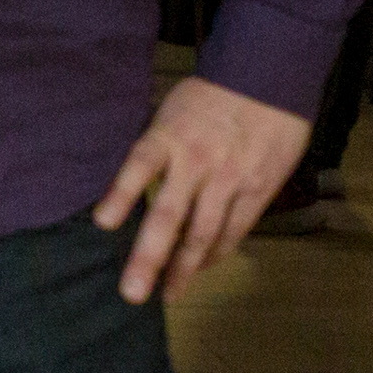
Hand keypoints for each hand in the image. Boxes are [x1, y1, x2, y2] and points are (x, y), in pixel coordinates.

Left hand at [94, 75, 312, 304]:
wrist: (269, 78)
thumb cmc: (210, 97)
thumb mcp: (171, 111)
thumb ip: (155, 149)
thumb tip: (130, 186)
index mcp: (168, 137)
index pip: (140, 166)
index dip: (121, 194)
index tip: (103, 224)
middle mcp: (196, 162)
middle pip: (168, 215)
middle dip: (149, 257)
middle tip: (132, 293)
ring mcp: (229, 179)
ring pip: (203, 233)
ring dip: (184, 268)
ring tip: (168, 294)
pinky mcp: (257, 189)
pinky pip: (234, 229)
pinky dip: (217, 252)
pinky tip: (203, 268)